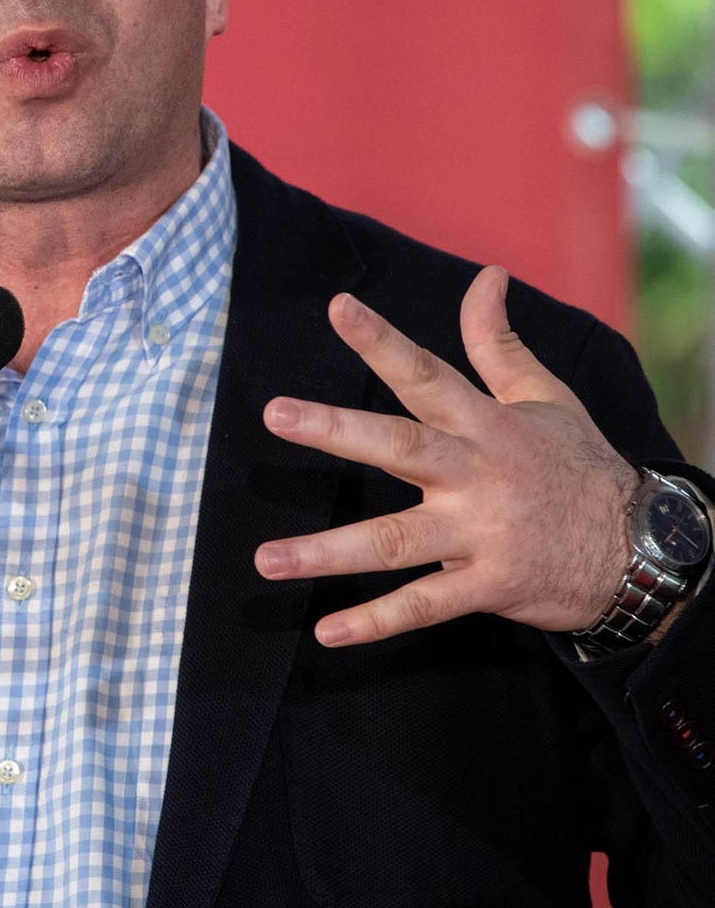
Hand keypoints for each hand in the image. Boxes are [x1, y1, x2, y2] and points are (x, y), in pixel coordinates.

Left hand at [254, 268, 637, 646]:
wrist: (639, 549)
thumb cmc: (578, 465)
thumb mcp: (546, 395)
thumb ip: (498, 341)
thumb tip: (486, 275)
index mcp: (485, 424)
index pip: (426, 372)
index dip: (382, 340)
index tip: (338, 307)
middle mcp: (476, 475)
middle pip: (400, 447)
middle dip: (336, 430)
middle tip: (276, 415)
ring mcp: (480, 533)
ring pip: (395, 541)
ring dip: (328, 553)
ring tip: (268, 558)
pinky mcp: (487, 586)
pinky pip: (423, 606)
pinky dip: (376, 622)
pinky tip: (328, 631)